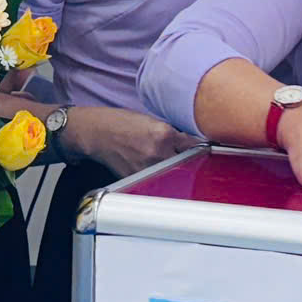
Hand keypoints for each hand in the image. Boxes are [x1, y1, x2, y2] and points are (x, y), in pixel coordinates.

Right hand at [58, 105, 189, 179]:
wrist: (97, 133)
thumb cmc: (121, 123)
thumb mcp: (152, 121)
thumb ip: (173, 133)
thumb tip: (192, 144)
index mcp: (163, 134)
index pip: (193, 146)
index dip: (199, 149)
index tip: (205, 152)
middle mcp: (157, 152)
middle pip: (186, 163)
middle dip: (189, 161)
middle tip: (188, 159)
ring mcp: (148, 169)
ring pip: (173, 174)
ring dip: (176, 171)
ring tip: (166, 163)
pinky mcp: (138, 179)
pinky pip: (157, 181)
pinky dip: (159, 177)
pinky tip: (154, 169)